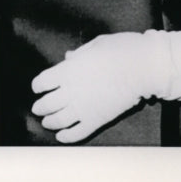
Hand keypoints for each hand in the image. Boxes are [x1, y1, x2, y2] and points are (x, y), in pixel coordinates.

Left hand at [30, 28, 180, 143]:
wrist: (142, 68)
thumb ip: (78, 54)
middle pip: (46, 104)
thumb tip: (67, 58)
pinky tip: (61, 137)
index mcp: (67, 70)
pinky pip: (77, 133)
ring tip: (47, 122)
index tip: (38, 88)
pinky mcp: (97, 120)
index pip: (42, 83)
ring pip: (58, 120)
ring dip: (49, 122)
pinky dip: (66, 137)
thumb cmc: (120, 50)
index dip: (38, 86)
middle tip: (38, 109)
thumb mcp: (95, 44)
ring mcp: (83, 107)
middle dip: (40, 107)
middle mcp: (71, 90)